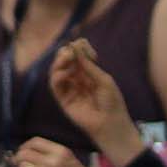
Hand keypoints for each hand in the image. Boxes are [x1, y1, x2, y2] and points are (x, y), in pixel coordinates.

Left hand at [16, 137, 118, 166]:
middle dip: (18, 159)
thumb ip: (51, 155)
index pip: (34, 142)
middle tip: (19, 165)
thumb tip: (28, 153)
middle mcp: (53, 160)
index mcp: (61, 151)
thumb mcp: (70, 160)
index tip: (22, 152)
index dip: (25, 147)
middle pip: (24, 154)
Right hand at [49, 39, 143, 160]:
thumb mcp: (104, 79)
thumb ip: (88, 65)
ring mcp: (69, 89)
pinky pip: (55, 86)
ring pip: (57, 72)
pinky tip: (64, 73)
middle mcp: (77, 80)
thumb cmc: (112, 102)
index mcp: (89, 74)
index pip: (79, 57)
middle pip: (65, 62)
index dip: (78, 48)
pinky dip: (57, 77)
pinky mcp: (62, 100)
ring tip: (66, 58)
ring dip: (59, 63)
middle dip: (66, 54)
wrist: (110, 123)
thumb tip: (76, 47)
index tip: (81, 43)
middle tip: (70, 50)